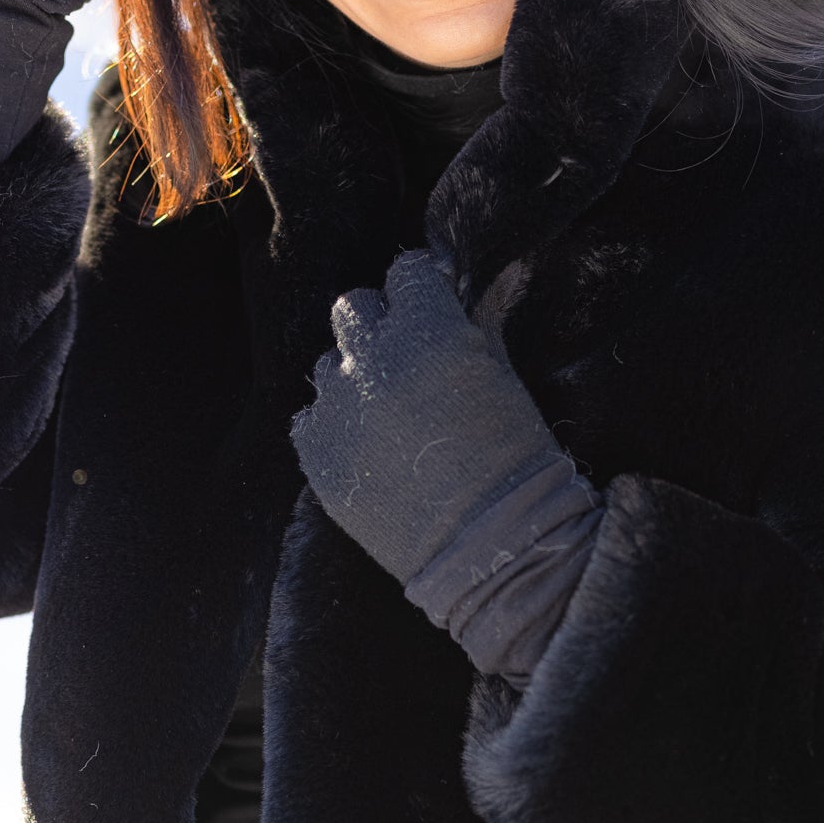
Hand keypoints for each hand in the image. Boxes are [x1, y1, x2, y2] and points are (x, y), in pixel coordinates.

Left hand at [291, 248, 573, 586]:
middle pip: (354, 308)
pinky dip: (333, 425)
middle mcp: (374, 361)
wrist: (490, 549)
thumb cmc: (514, 461)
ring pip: (329, 364)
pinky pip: (309, 418)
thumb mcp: (506, 379)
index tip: (431, 304)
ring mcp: (337, 409)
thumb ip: (484, 321)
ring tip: (389, 416)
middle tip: (407, 358)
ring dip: (355, 377)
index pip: (406, 273)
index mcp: (431, 332)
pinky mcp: (315, 454)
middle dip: (381, 324)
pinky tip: (366, 448)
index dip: (422, 288)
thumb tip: (499, 274)